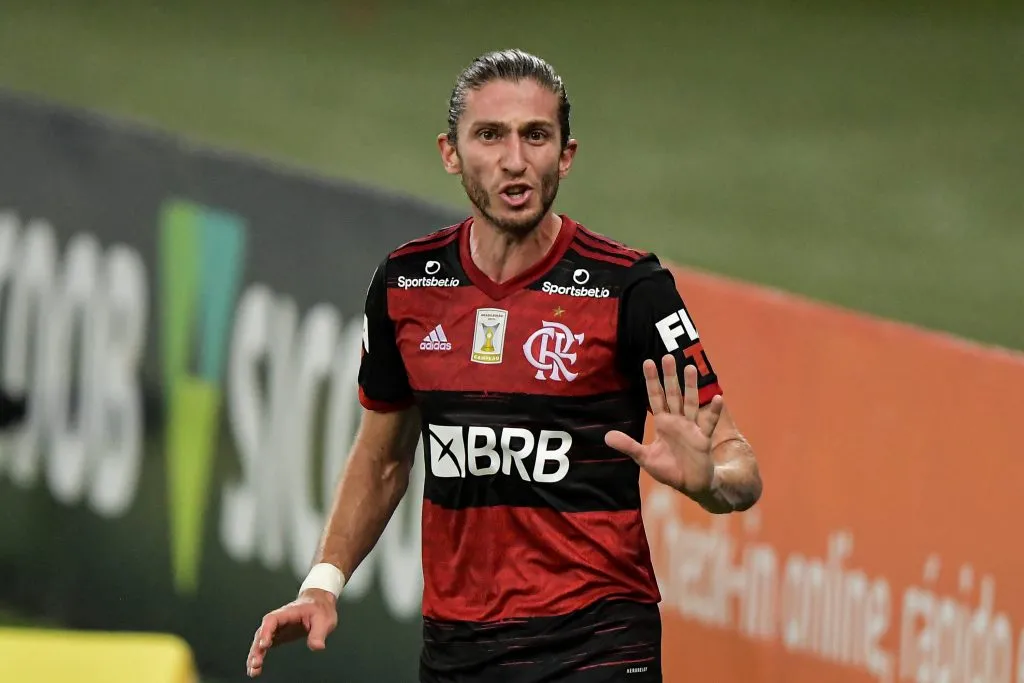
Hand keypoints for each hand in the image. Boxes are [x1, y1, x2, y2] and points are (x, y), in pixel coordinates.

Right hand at [246, 589, 337, 677]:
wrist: (319, 604)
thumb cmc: (319, 609)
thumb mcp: (323, 619)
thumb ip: (318, 633)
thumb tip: (317, 646)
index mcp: (288, 612)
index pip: (272, 620)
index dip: (266, 631)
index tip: (264, 644)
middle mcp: (279, 620)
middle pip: (262, 632)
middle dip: (257, 648)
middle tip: (256, 662)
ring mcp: (277, 628)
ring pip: (260, 640)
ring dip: (255, 654)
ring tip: (253, 670)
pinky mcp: (278, 636)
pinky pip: (264, 646)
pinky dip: (259, 656)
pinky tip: (256, 668)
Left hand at [605, 355, 723, 496]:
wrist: (690, 485)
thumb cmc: (669, 469)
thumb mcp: (645, 458)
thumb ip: (628, 445)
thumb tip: (606, 436)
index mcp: (663, 423)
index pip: (655, 397)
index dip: (652, 381)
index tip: (647, 362)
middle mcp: (678, 421)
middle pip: (673, 394)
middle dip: (669, 377)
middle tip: (667, 356)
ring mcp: (692, 427)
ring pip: (691, 403)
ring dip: (691, 386)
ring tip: (690, 368)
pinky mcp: (703, 438)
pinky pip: (709, 423)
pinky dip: (713, 412)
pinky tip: (717, 399)